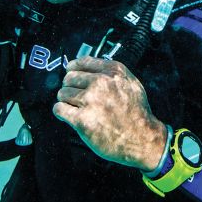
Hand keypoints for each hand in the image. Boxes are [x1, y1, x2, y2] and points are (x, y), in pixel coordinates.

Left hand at [53, 56, 167, 170]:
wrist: (142, 139)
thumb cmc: (137, 113)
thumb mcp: (132, 83)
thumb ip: (111, 72)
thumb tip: (89, 67)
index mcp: (113, 71)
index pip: (82, 62)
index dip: (73, 69)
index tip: (71, 74)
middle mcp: (101, 83)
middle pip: (69, 77)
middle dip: (70, 86)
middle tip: (76, 96)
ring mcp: (90, 101)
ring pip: (62, 93)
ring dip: (66, 100)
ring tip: (76, 108)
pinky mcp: (82, 120)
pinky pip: (59, 109)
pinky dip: (61, 112)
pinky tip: (68, 115)